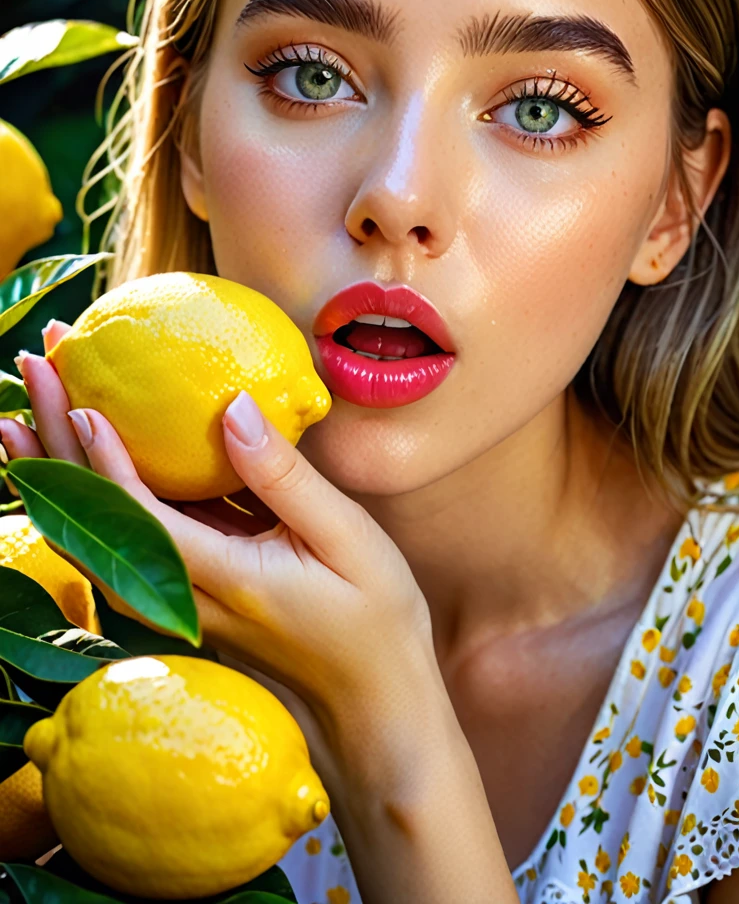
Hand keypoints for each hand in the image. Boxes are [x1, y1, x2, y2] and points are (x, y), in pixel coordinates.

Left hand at [0, 322, 440, 787]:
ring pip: (98, 533)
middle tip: (34, 364)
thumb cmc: (374, 622)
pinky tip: (84, 457)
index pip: (139, 517)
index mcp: (222, 579)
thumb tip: (232, 406)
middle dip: (57, 442)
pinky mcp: (191, 593)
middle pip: (95, 520)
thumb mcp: (346, 538)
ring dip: (60, 468)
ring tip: (26, 410)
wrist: (373, 704)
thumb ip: (285, 476)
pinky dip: (94, 495)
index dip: (102, 458)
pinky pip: (128, 541)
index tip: (79, 398)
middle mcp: (184, 595)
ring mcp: (181, 599)